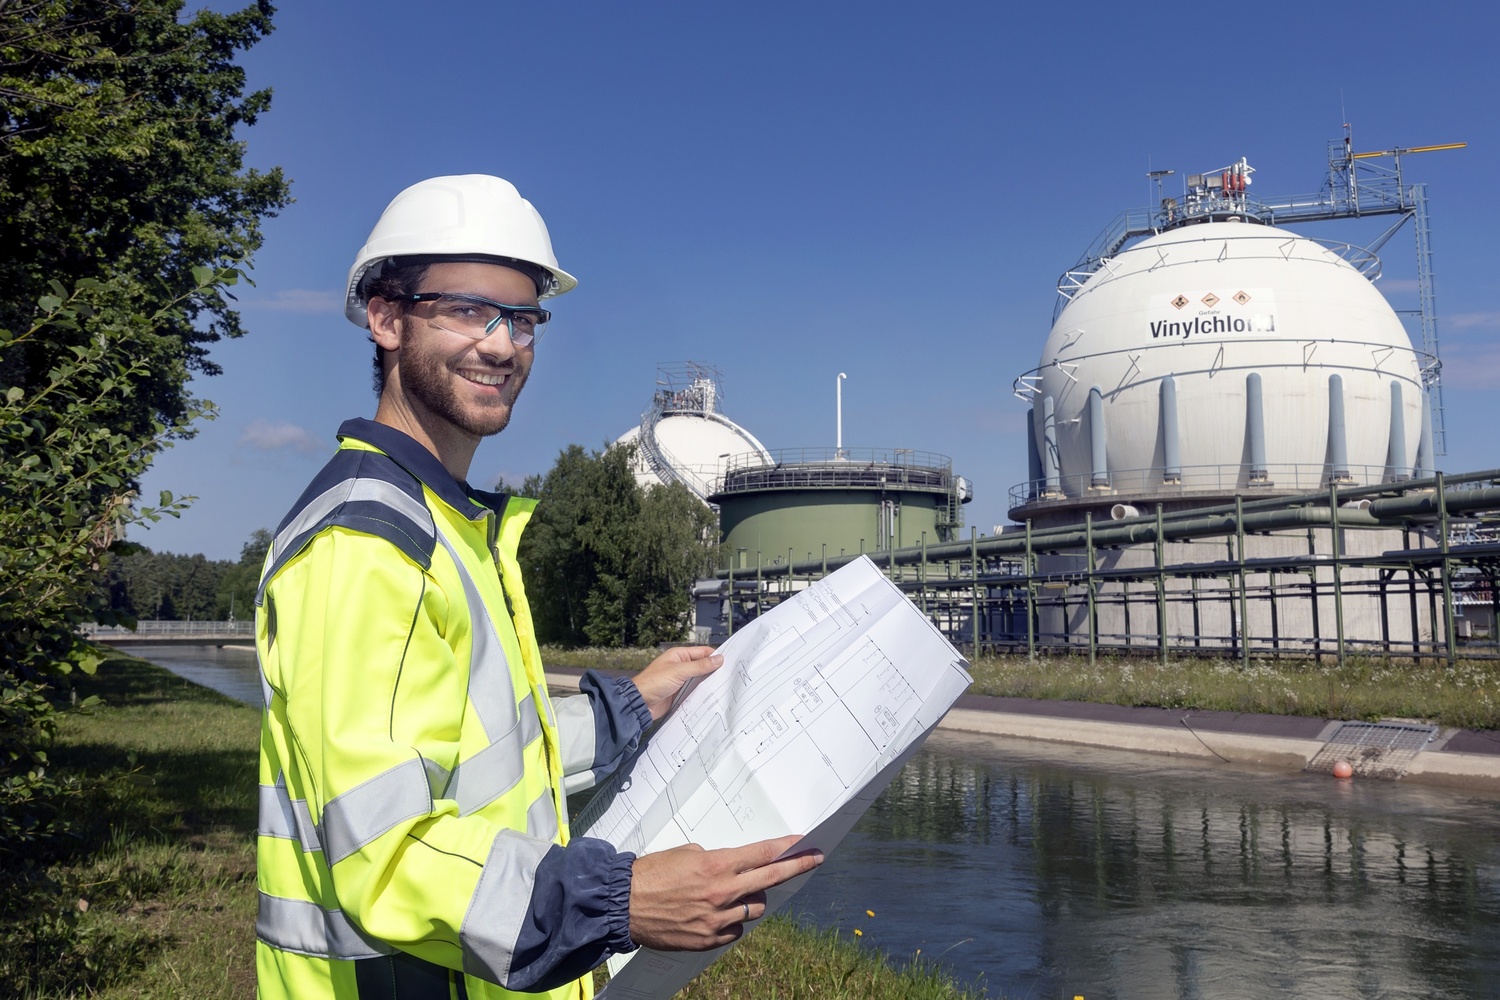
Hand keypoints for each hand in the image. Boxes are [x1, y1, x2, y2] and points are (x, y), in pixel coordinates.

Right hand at [627, 834, 823, 950]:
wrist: (624, 905)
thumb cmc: (652, 874)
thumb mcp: (685, 853)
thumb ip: (715, 860)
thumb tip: (732, 868)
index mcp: (716, 865)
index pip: (762, 854)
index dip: (787, 849)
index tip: (805, 844)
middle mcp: (722, 892)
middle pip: (770, 880)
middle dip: (796, 867)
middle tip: (814, 859)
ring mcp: (717, 919)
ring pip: (754, 909)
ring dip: (750, 900)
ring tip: (733, 894)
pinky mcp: (709, 939)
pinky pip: (735, 930)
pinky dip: (731, 922)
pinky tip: (715, 914)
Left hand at [632, 645, 722, 720]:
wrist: (640, 703)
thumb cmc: (653, 682)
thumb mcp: (679, 671)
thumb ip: (699, 666)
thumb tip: (718, 659)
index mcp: (679, 655)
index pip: (702, 652)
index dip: (715, 656)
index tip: (730, 662)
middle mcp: (681, 666)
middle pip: (703, 666)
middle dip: (714, 671)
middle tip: (730, 675)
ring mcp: (681, 680)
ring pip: (700, 680)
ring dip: (709, 683)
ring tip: (725, 687)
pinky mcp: (680, 693)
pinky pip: (695, 691)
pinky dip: (702, 693)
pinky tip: (712, 697)